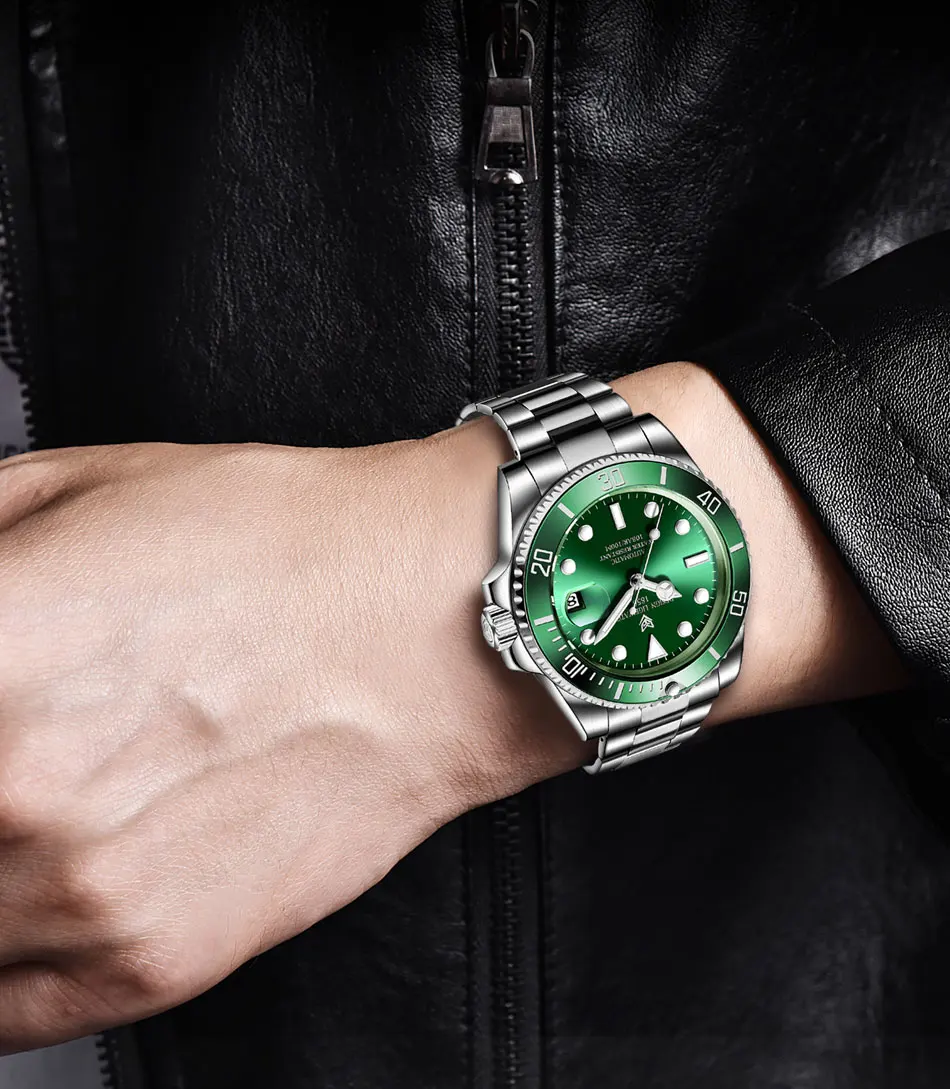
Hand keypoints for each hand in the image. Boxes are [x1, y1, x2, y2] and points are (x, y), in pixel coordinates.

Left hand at [0, 362, 906, 1052]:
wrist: (476, 607)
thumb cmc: (289, 530)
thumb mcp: (72, 488)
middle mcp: (29, 806)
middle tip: (15, 742)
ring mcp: (97, 915)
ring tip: (40, 802)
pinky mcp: (159, 976)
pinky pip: (14, 1017)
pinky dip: (6, 955)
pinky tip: (51, 875)